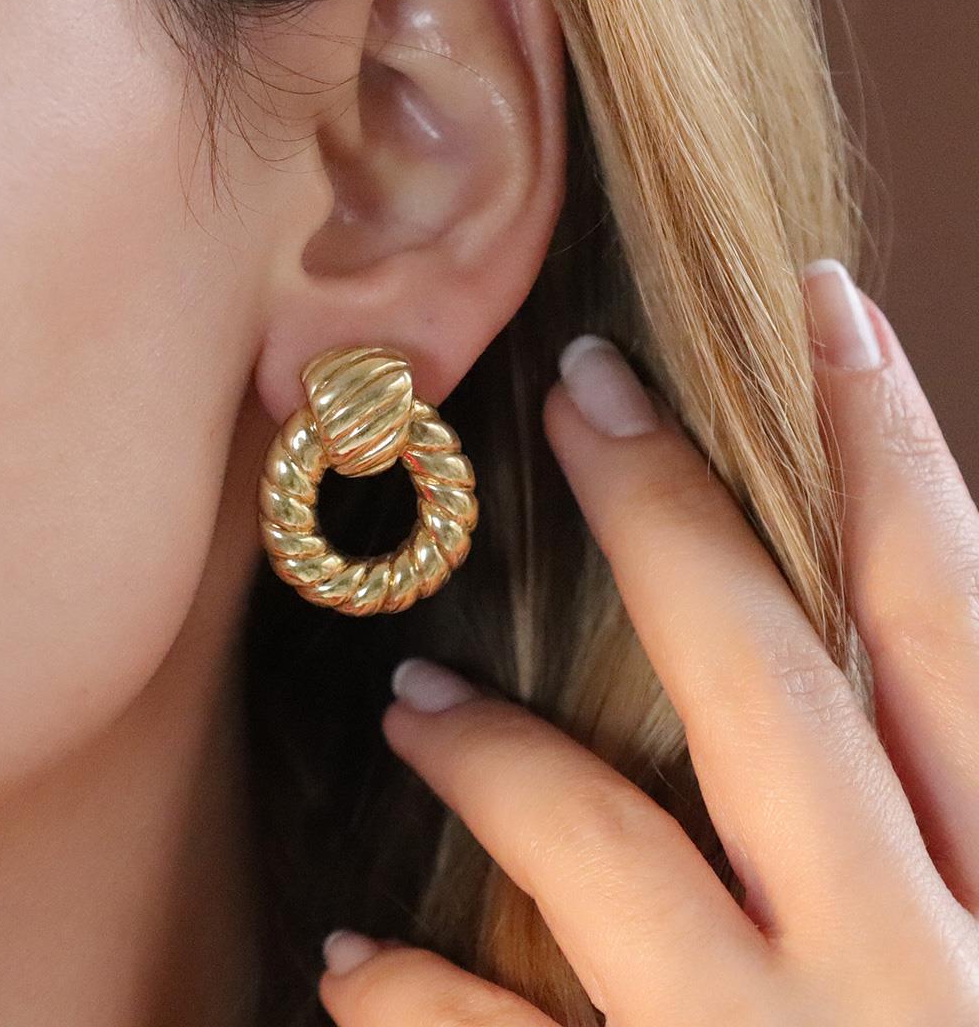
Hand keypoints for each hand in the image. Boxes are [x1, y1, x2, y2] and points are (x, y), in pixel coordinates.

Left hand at [318, 259, 978, 1024]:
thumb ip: (946, 809)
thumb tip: (868, 688)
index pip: (952, 619)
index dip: (897, 450)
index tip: (823, 307)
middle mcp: (930, 971)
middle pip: (781, 682)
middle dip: (682, 515)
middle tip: (585, 382)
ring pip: (614, 857)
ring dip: (500, 757)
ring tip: (412, 696)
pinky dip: (422, 1008)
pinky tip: (347, 969)